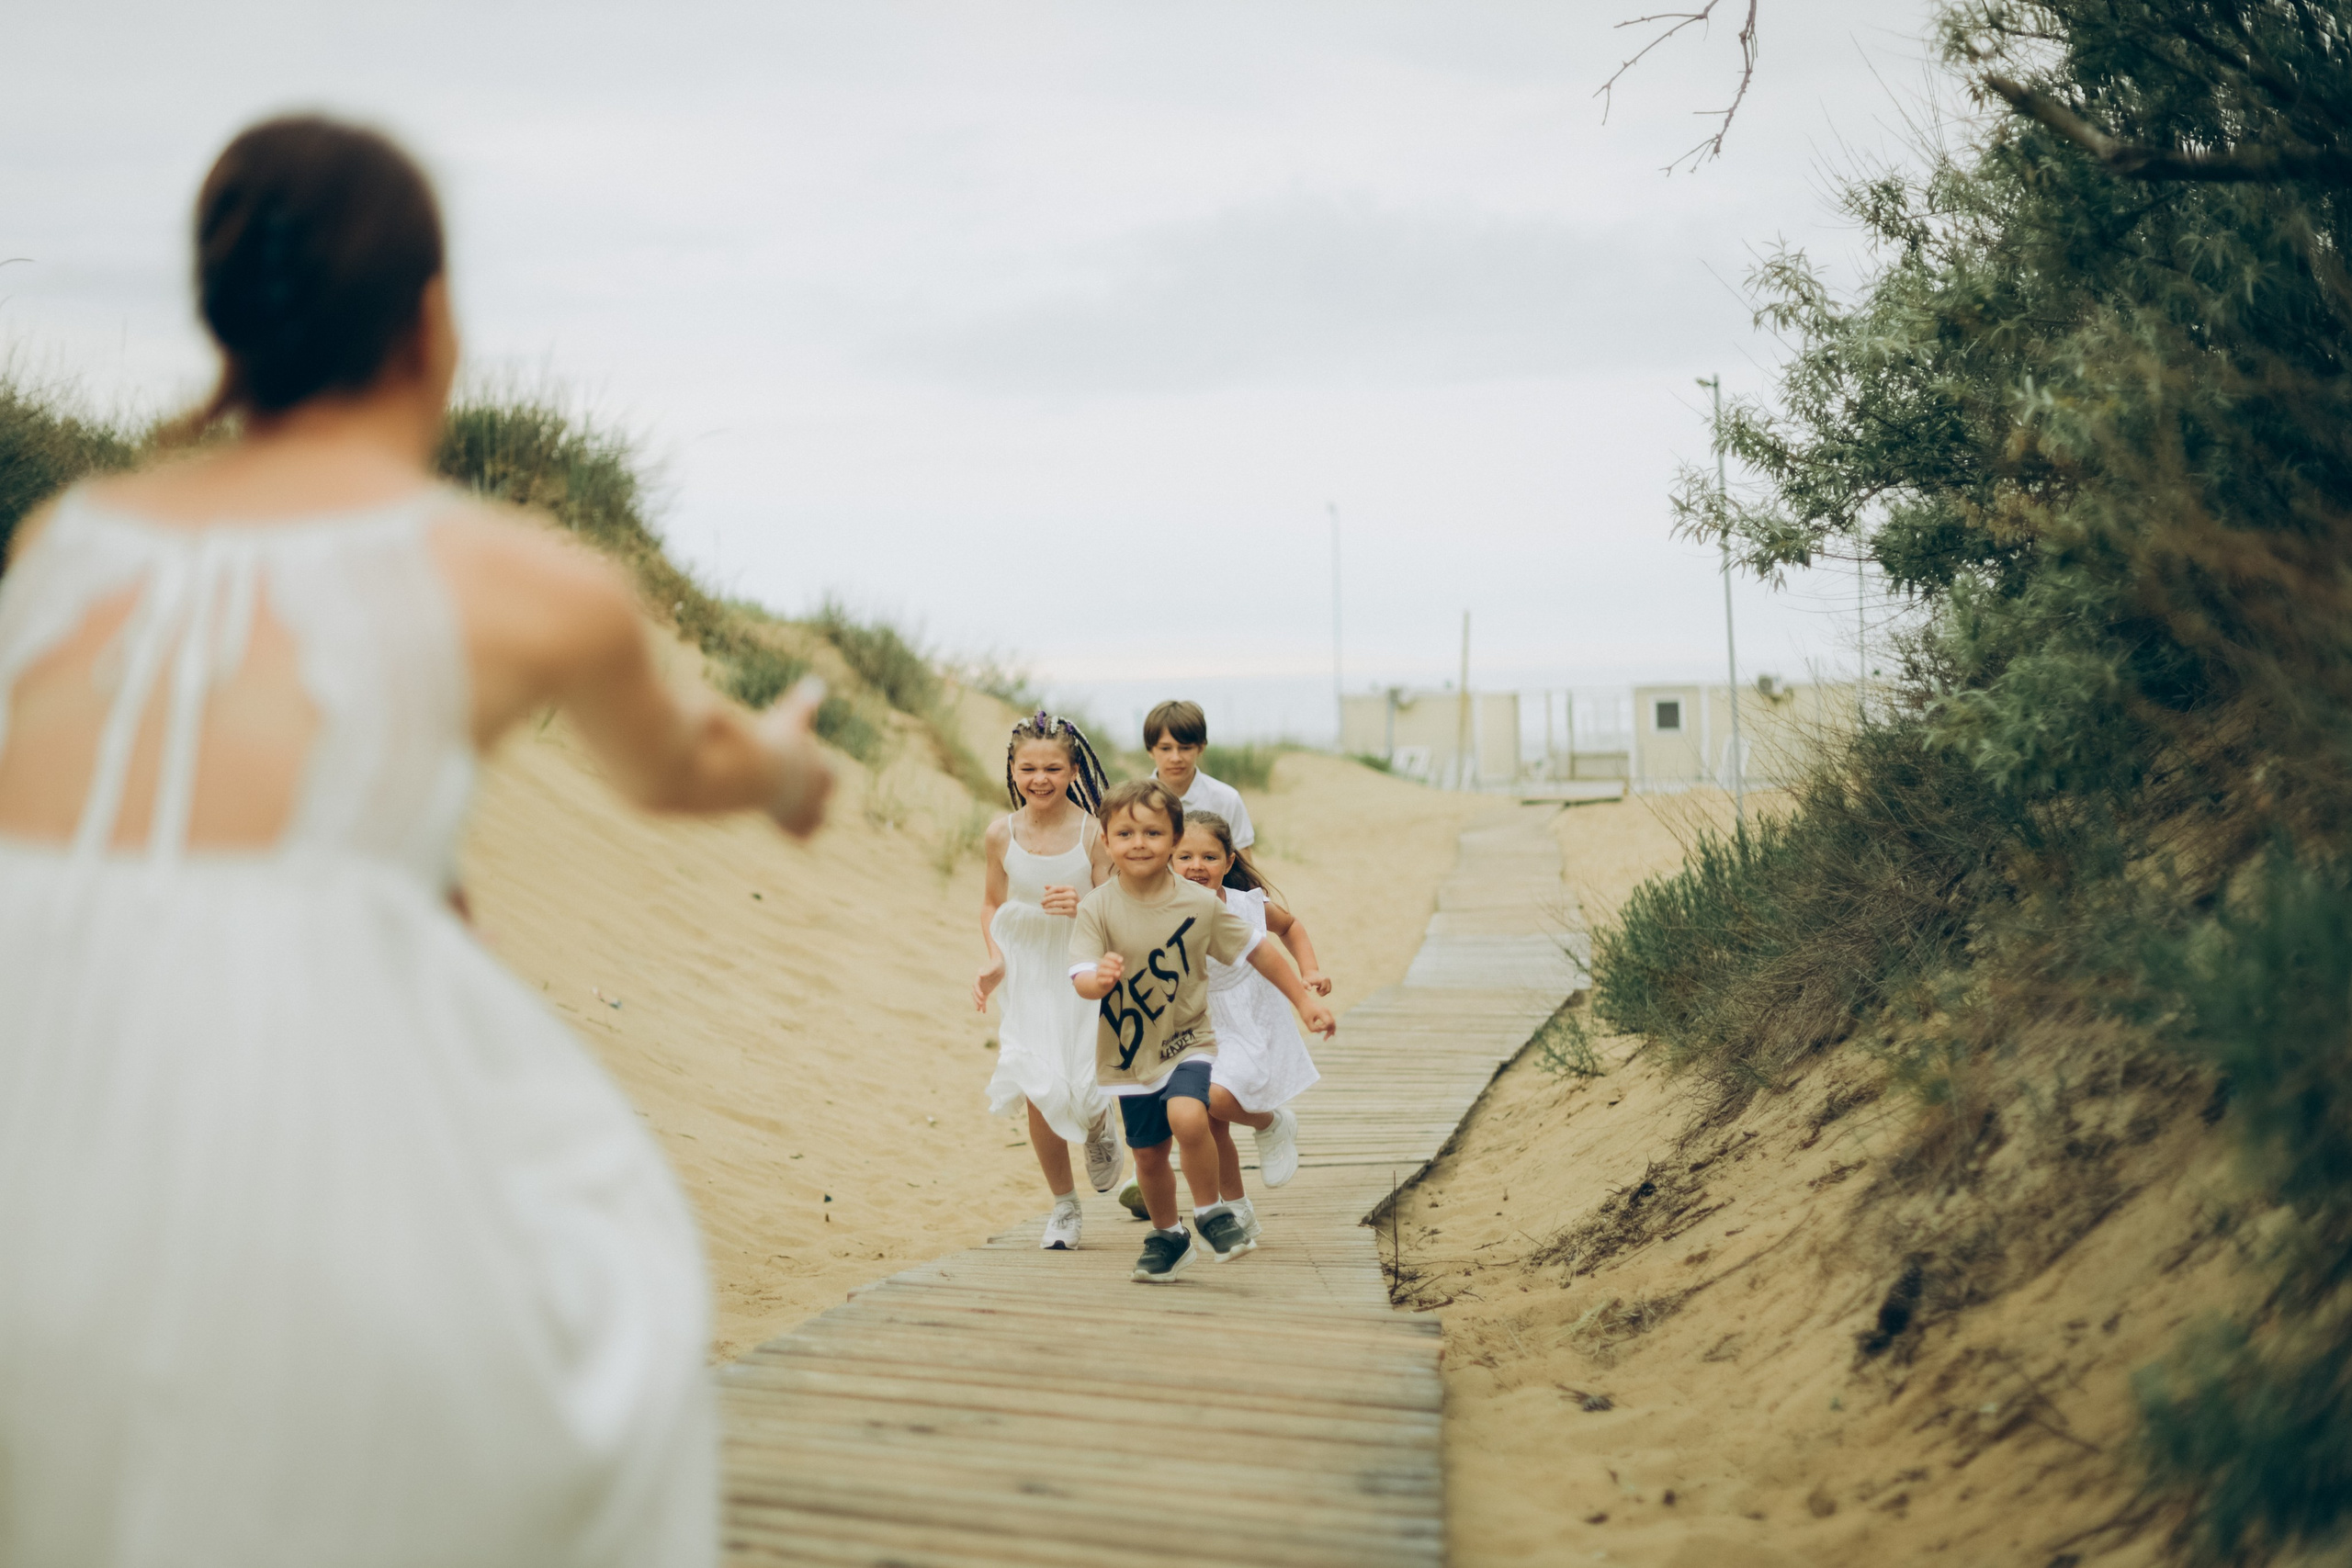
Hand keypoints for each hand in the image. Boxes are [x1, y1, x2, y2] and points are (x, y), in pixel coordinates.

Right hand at [757, 677, 833, 838]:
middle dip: (809, 794)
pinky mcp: (795, 827)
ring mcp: (810, 812)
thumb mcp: (789, 717)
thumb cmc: (772, 740)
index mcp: (827, 770)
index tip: (799, 768)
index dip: (815, 772)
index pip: (830, 775)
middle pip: (822, 797)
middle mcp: (823, 793)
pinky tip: (777, 820)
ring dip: (800, 813)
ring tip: (782, 806)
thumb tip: (817, 680)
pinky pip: (800, 835)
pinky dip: (790, 828)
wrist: (755, 769)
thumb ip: (804, 702)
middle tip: (789, 787)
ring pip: (815, 819)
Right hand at [972, 954, 1004, 1010]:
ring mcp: (982, 986)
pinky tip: (983, 1011)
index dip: (978, 991)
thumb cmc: (998, 964)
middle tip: (980, 1005)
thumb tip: (980, 975)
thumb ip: (988, 970)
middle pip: (975, 992)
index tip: (982, 996)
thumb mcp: (995, 967)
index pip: (976, 985)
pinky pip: (984, 998)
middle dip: (977, 999)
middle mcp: (979, 982)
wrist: (1000, 964)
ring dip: (977, 1003)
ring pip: (977, 996)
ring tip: (978, 1010)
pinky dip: (983, 1004)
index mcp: (980, 976)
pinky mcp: (986, 990)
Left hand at [1041, 883, 1079, 917]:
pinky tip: (1046, 912)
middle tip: (1041, 902)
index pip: (1056, 888)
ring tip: (1043, 907)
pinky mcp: (1071, 911)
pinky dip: (1051, 912)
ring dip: (1047, 905)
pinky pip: (1059, 911)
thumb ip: (1055, 888)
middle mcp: (1072, 894)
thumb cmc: (1071, 899)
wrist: (1081, 909)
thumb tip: (1045, 886)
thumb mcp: (1065, 892)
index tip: (1043, 896)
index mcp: (1070, 888)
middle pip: (1055, 896)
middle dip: (1046, 900)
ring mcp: (1072, 903)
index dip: (1048, 892)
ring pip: (1055, 904)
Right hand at [1095, 953, 1125, 986]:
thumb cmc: (1113, 973)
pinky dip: (1106, 979)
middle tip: (1119, 967)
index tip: (1121, 960)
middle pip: (1103, 962)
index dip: (1114, 957)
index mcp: (1106, 960)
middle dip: (1112, 964)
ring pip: (1101, 971)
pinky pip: (1101, 979)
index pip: (1108, 955)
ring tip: (1117, 973)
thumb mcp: (1118, 969)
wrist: (1106, 983)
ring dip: (1110, 972)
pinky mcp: (1098, 980)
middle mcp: (1101, 965)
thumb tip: (1122, 968)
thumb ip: (1120, 968)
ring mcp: (1099, 973)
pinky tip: (1112, 979)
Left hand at [1300, 1001, 1336, 1038]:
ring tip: (1326, 1038)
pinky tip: (1328, 1033)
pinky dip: (1329, 1027)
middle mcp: (1326, 1012)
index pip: (1328, 1023)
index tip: (1317, 1028)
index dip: (1324, 1028)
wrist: (1303, 1000)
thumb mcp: (1306, 1021)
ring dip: (1330, 1030)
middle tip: (1325, 1039)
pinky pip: (1330, 1020)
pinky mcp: (1325, 1012)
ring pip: (1332, 1022)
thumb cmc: (1304, 1010)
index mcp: (1322, 1012)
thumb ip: (1313, 1028)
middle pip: (1332, 1023)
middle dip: (1330, 1032)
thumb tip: (1319, 1032)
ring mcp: (1327, 1011)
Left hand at [1301, 970, 1332, 996]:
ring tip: (1317, 989)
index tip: (1316, 990)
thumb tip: (1310, 990)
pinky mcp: (1329, 981)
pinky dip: (1324, 990)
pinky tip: (1319, 988)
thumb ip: (1306, 986)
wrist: (1310, 972)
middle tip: (1316, 991)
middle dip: (1322, 993)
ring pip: (1329, 990)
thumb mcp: (1304, 982)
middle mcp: (1327, 979)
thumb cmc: (1307, 979)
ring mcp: (1328, 980)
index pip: (1324, 989)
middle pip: (1328, 990)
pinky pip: (1329, 989)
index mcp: (1323, 979)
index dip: (1320, 992)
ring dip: (1323, 992)